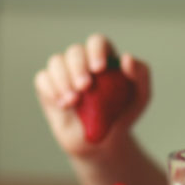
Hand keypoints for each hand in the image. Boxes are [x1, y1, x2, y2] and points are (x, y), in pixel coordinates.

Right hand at [34, 33, 151, 157]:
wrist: (103, 142)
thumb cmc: (122, 114)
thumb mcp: (141, 97)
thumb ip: (141, 74)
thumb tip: (126, 58)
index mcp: (104, 57)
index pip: (97, 42)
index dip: (96, 50)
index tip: (99, 69)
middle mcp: (82, 62)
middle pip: (74, 51)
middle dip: (78, 66)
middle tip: (85, 86)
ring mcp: (64, 74)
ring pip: (56, 62)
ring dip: (62, 78)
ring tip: (73, 100)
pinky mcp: (49, 88)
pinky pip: (42, 79)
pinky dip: (50, 88)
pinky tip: (62, 103)